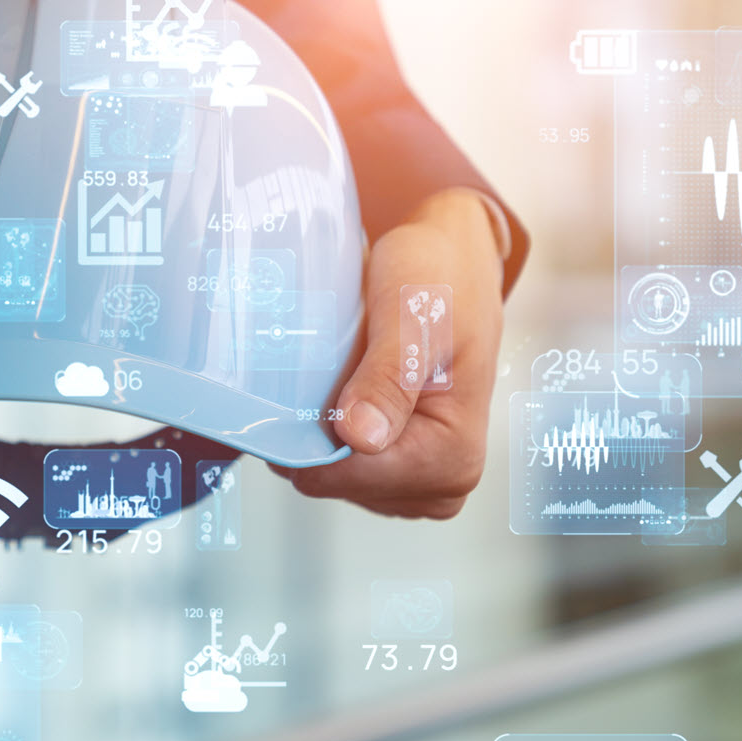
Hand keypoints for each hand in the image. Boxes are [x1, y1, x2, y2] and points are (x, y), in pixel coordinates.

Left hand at [274, 187, 506, 518]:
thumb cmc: (440, 277)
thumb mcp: (413, 316)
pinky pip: (338, 464)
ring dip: (315, 430)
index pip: (351, 479)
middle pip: (337, 484)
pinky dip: (323, 430)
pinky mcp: (398, 463)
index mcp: (453, 456)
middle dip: (313, 435)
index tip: (288, 396)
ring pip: (331, 476)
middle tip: (317, 373)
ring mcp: (418, 476)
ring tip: (329, 376)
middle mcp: (442, 479)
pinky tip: (329, 390)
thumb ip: (389, 377)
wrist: (446, 256)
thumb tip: (361, 437)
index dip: (309, 442)